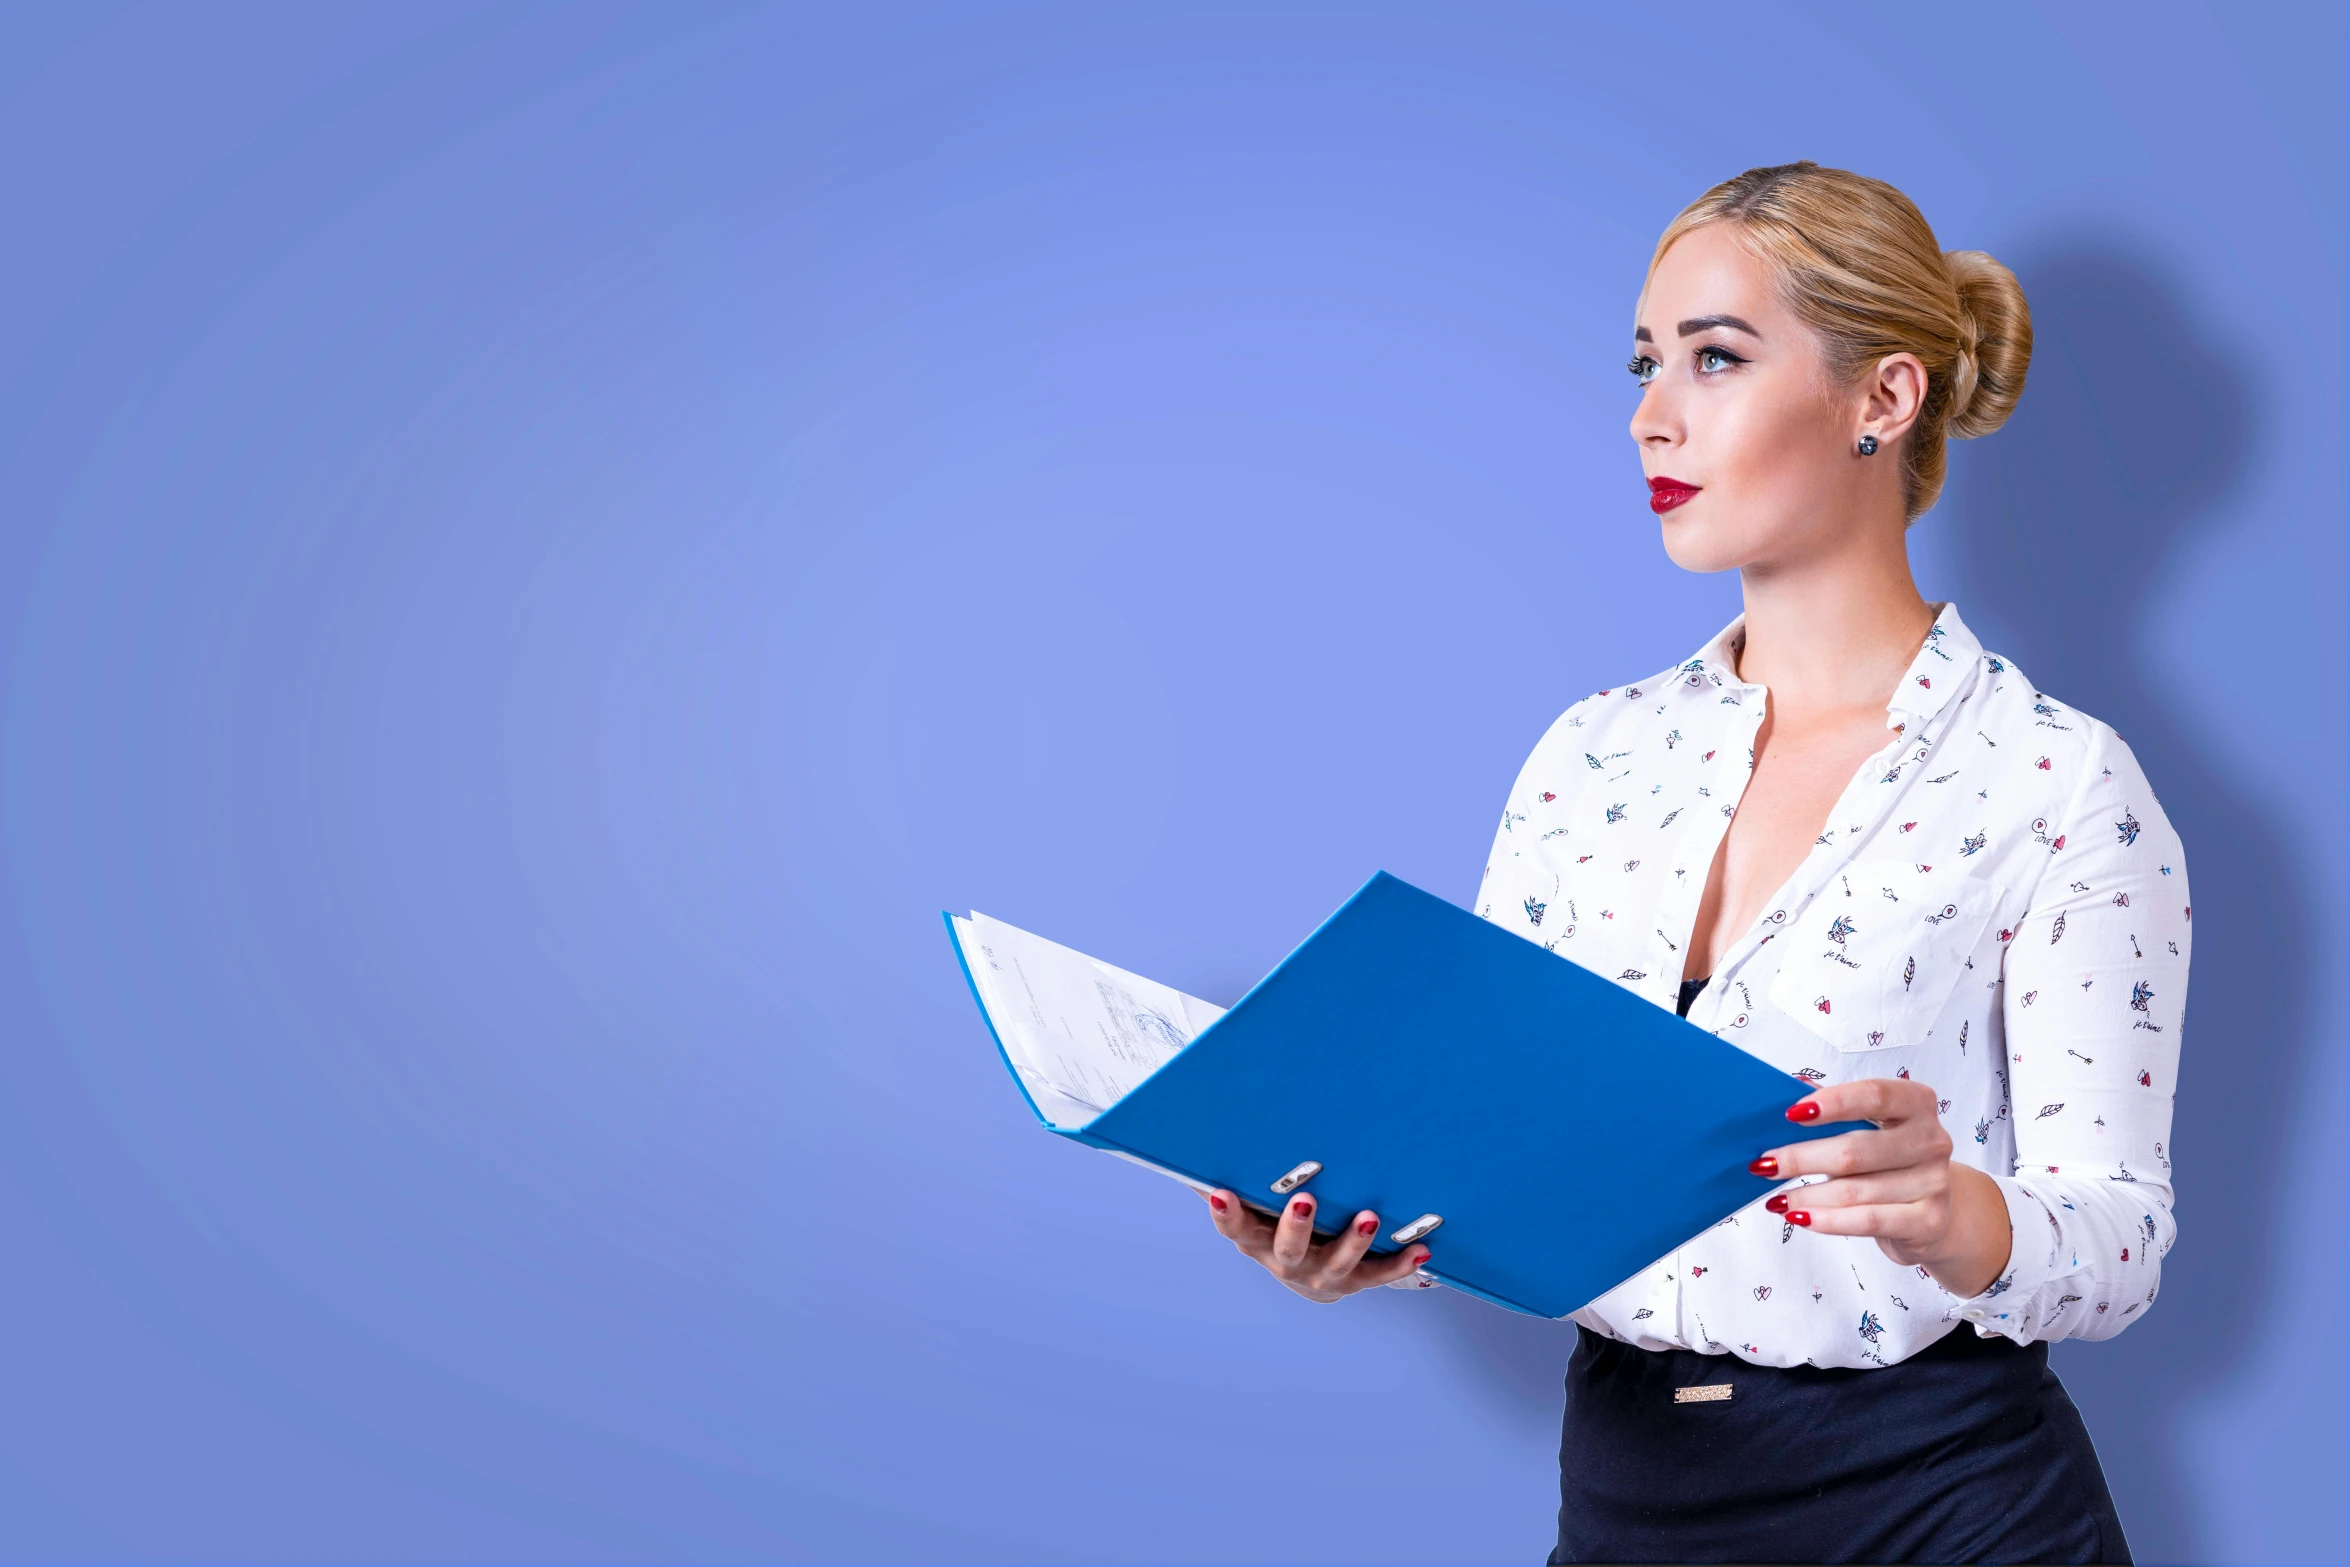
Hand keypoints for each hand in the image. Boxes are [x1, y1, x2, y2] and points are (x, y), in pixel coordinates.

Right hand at [1203, 1189, 1431, 1302]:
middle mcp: (1287, 1262)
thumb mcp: (1251, 1201)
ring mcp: (1324, 1275)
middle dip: (1297, 1227)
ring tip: (1368, 1216)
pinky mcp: (1358, 1279)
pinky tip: (1422, 1250)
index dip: (1226, 1214)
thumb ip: (1229, 1170)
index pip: (1234, 1228)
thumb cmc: (1274, 1221)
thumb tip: (1188, 1134)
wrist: (1309, 1274)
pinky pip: (1380, 1274)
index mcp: (1256, 1240)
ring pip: (1338, 1263)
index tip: (1219, 1192)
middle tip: (1305, 1201)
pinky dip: (1401, 1264)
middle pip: (1288, 1249)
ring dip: (1354, 1241)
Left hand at [1751, 1077, 2012, 1298]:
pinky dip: (1827, 1220)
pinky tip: (1800, 1217)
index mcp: (1916, 1103)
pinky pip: (1868, 1220)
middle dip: (1802, 1158)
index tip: (1791, 1113)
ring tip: (1776, 1199)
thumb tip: (1788, 1087)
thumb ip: (1834, 1106)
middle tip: (1764, 1165)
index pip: (1874, 1095)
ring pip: (1855, 1190)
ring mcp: (1934, 1182)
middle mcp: (1932, 1139)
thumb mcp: (1869, 1127)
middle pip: (1856, 1149)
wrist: (1934, 1213)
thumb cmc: (1889, 1161)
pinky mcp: (1928, 1221)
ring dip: (1806, 1195)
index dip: (1833, 1103)